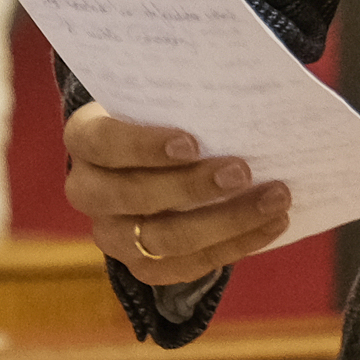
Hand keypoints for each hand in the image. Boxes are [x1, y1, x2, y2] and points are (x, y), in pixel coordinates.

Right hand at [63, 101, 291, 285]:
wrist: (147, 163)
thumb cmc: (160, 119)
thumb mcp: (159, 102)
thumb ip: (185, 102)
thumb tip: (242, 92)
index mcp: (84, 138)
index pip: (104, 143)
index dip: (144, 146)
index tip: (192, 142)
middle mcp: (87, 191)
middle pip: (134, 197)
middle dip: (193, 187)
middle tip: (243, 171)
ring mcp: (111, 235)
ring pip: (164, 240)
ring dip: (227, 221)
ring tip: (274, 200)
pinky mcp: (139, 267)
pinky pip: (187, 267)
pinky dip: (234, 246)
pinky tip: (270, 225)